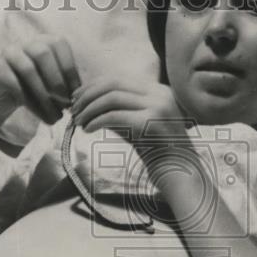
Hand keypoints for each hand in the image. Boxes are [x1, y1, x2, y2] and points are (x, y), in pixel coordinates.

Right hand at [0, 35, 81, 123]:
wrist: (3, 94)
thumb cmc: (35, 87)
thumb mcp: (52, 82)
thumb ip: (66, 84)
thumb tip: (81, 97)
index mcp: (44, 41)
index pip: (59, 45)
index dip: (70, 69)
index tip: (77, 93)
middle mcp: (26, 43)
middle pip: (43, 53)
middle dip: (58, 81)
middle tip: (66, 104)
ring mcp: (9, 54)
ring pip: (28, 70)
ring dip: (45, 96)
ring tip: (55, 116)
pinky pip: (15, 85)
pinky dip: (32, 103)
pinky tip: (42, 115)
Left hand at [70, 77, 190, 143]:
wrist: (182, 177)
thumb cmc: (159, 155)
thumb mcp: (136, 128)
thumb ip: (118, 113)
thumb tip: (88, 104)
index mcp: (157, 91)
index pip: (118, 79)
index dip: (92, 86)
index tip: (76, 98)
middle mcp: (160, 94)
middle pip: (113, 83)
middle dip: (88, 95)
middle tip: (74, 111)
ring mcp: (158, 107)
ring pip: (112, 98)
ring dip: (90, 109)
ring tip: (79, 122)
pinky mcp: (152, 123)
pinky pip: (115, 116)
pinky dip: (97, 121)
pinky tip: (89, 130)